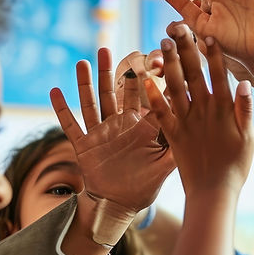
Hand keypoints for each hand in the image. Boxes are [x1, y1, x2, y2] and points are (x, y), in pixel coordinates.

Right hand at [49, 47, 174, 211]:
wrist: (118, 205)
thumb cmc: (144, 186)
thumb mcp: (165, 166)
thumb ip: (178, 147)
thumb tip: (199, 130)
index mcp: (140, 126)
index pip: (143, 97)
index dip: (145, 78)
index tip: (147, 56)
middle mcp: (118, 124)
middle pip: (114, 92)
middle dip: (111, 71)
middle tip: (108, 48)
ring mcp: (100, 133)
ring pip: (91, 103)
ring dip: (86, 83)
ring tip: (82, 62)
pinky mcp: (84, 145)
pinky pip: (71, 125)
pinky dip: (62, 109)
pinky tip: (54, 91)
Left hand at [144, 23, 253, 196]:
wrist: (213, 193)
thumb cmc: (235, 167)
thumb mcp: (247, 137)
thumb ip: (245, 109)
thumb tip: (244, 83)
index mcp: (224, 109)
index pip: (218, 75)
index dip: (213, 54)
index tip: (207, 34)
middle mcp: (204, 111)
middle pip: (194, 74)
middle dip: (186, 49)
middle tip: (178, 27)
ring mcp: (186, 122)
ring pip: (176, 86)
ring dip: (169, 63)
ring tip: (162, 42)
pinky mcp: (172, 135)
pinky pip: (160, 112)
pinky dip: (152, 95)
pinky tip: (144, 78)